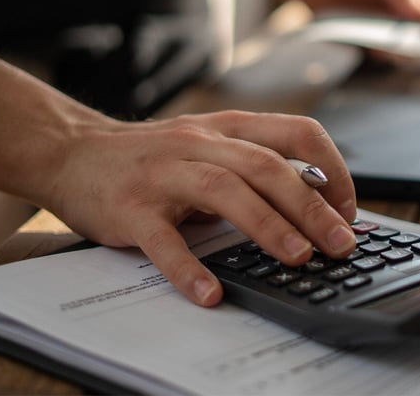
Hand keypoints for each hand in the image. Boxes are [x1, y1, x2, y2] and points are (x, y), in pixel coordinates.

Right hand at [43, 111, 356, 306]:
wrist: (71, 152)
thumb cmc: (152, 156)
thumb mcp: (209, 146)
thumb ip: (253, 165)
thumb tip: (315, 205)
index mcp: (227, 128)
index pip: (297, 133)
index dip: (332, 169)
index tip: (348, 208)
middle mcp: (199, 142)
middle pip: (266, 167)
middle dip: (311, 206)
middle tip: (340, 244)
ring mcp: (163, 173)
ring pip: (224, 191)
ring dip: (267, 226)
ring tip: (298, 258)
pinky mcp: (130, 209)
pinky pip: (163, 240)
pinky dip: (189, 268)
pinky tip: (211, 292)